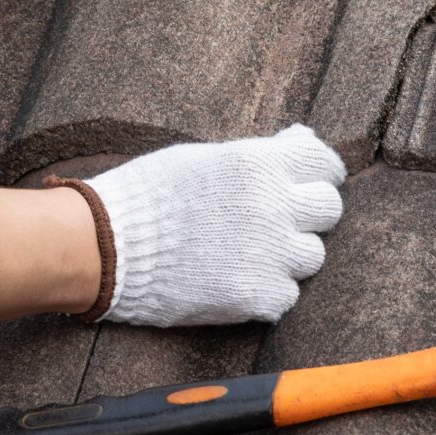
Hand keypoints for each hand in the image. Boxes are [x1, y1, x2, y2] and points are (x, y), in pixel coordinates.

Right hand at [74, 124, 346, 325]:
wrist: (107, 246)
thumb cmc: (150, 194)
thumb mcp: (205, 157)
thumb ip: (259, 154)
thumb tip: (302, 138)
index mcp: (260, 165)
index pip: (324, 164)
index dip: (320, 174)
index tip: (309, 183)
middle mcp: (274, 206)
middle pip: (328, 209)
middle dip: (308, 213)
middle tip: (280, 220)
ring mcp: (269, 254)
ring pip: (312, 256)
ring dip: (288, 255)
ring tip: (251, 252)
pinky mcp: (257, 296)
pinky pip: (286, 295)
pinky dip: (268, 291)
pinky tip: (237, 279)